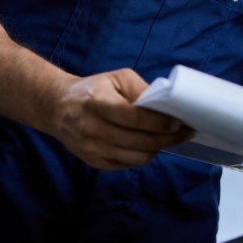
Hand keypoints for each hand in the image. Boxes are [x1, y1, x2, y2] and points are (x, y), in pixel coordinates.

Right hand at [47, 68, 191, 169]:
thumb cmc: (92, 90)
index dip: (158, 122)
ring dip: (158, 149)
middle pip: (138, 141)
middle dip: (167, 138)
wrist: (58, 108)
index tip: (177, 122)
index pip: (133, 118)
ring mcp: (91, 149)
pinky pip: (127, 164)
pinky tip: (152, 145)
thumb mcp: (116, 78)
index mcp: (98, 103)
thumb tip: (164, 105)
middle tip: (184, 132)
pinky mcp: (93, 161)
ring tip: (171, 139)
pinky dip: (143, 156)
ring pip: (136, 157)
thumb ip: (140, 90)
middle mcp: (92, 129)